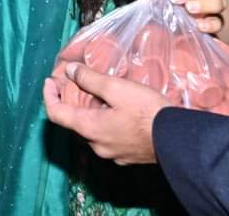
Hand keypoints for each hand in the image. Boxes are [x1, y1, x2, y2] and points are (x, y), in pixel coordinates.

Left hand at [43, 62, 168, 165]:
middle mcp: (96, 146)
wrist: (179, 141)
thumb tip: (69, 70)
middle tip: (75, 82)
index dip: (49, 96)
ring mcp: (112, 154)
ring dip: (90, 112)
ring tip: (99, 94)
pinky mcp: (127, 156)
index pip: (56, 114)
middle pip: (74, 122)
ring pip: (93, 131)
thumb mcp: (116, 88)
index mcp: (89, 129)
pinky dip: (105, 122)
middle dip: (72, 101)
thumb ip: (90, 78)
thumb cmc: (146, 112)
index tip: (49, 81)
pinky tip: (117, 111)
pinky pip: (109, 138)